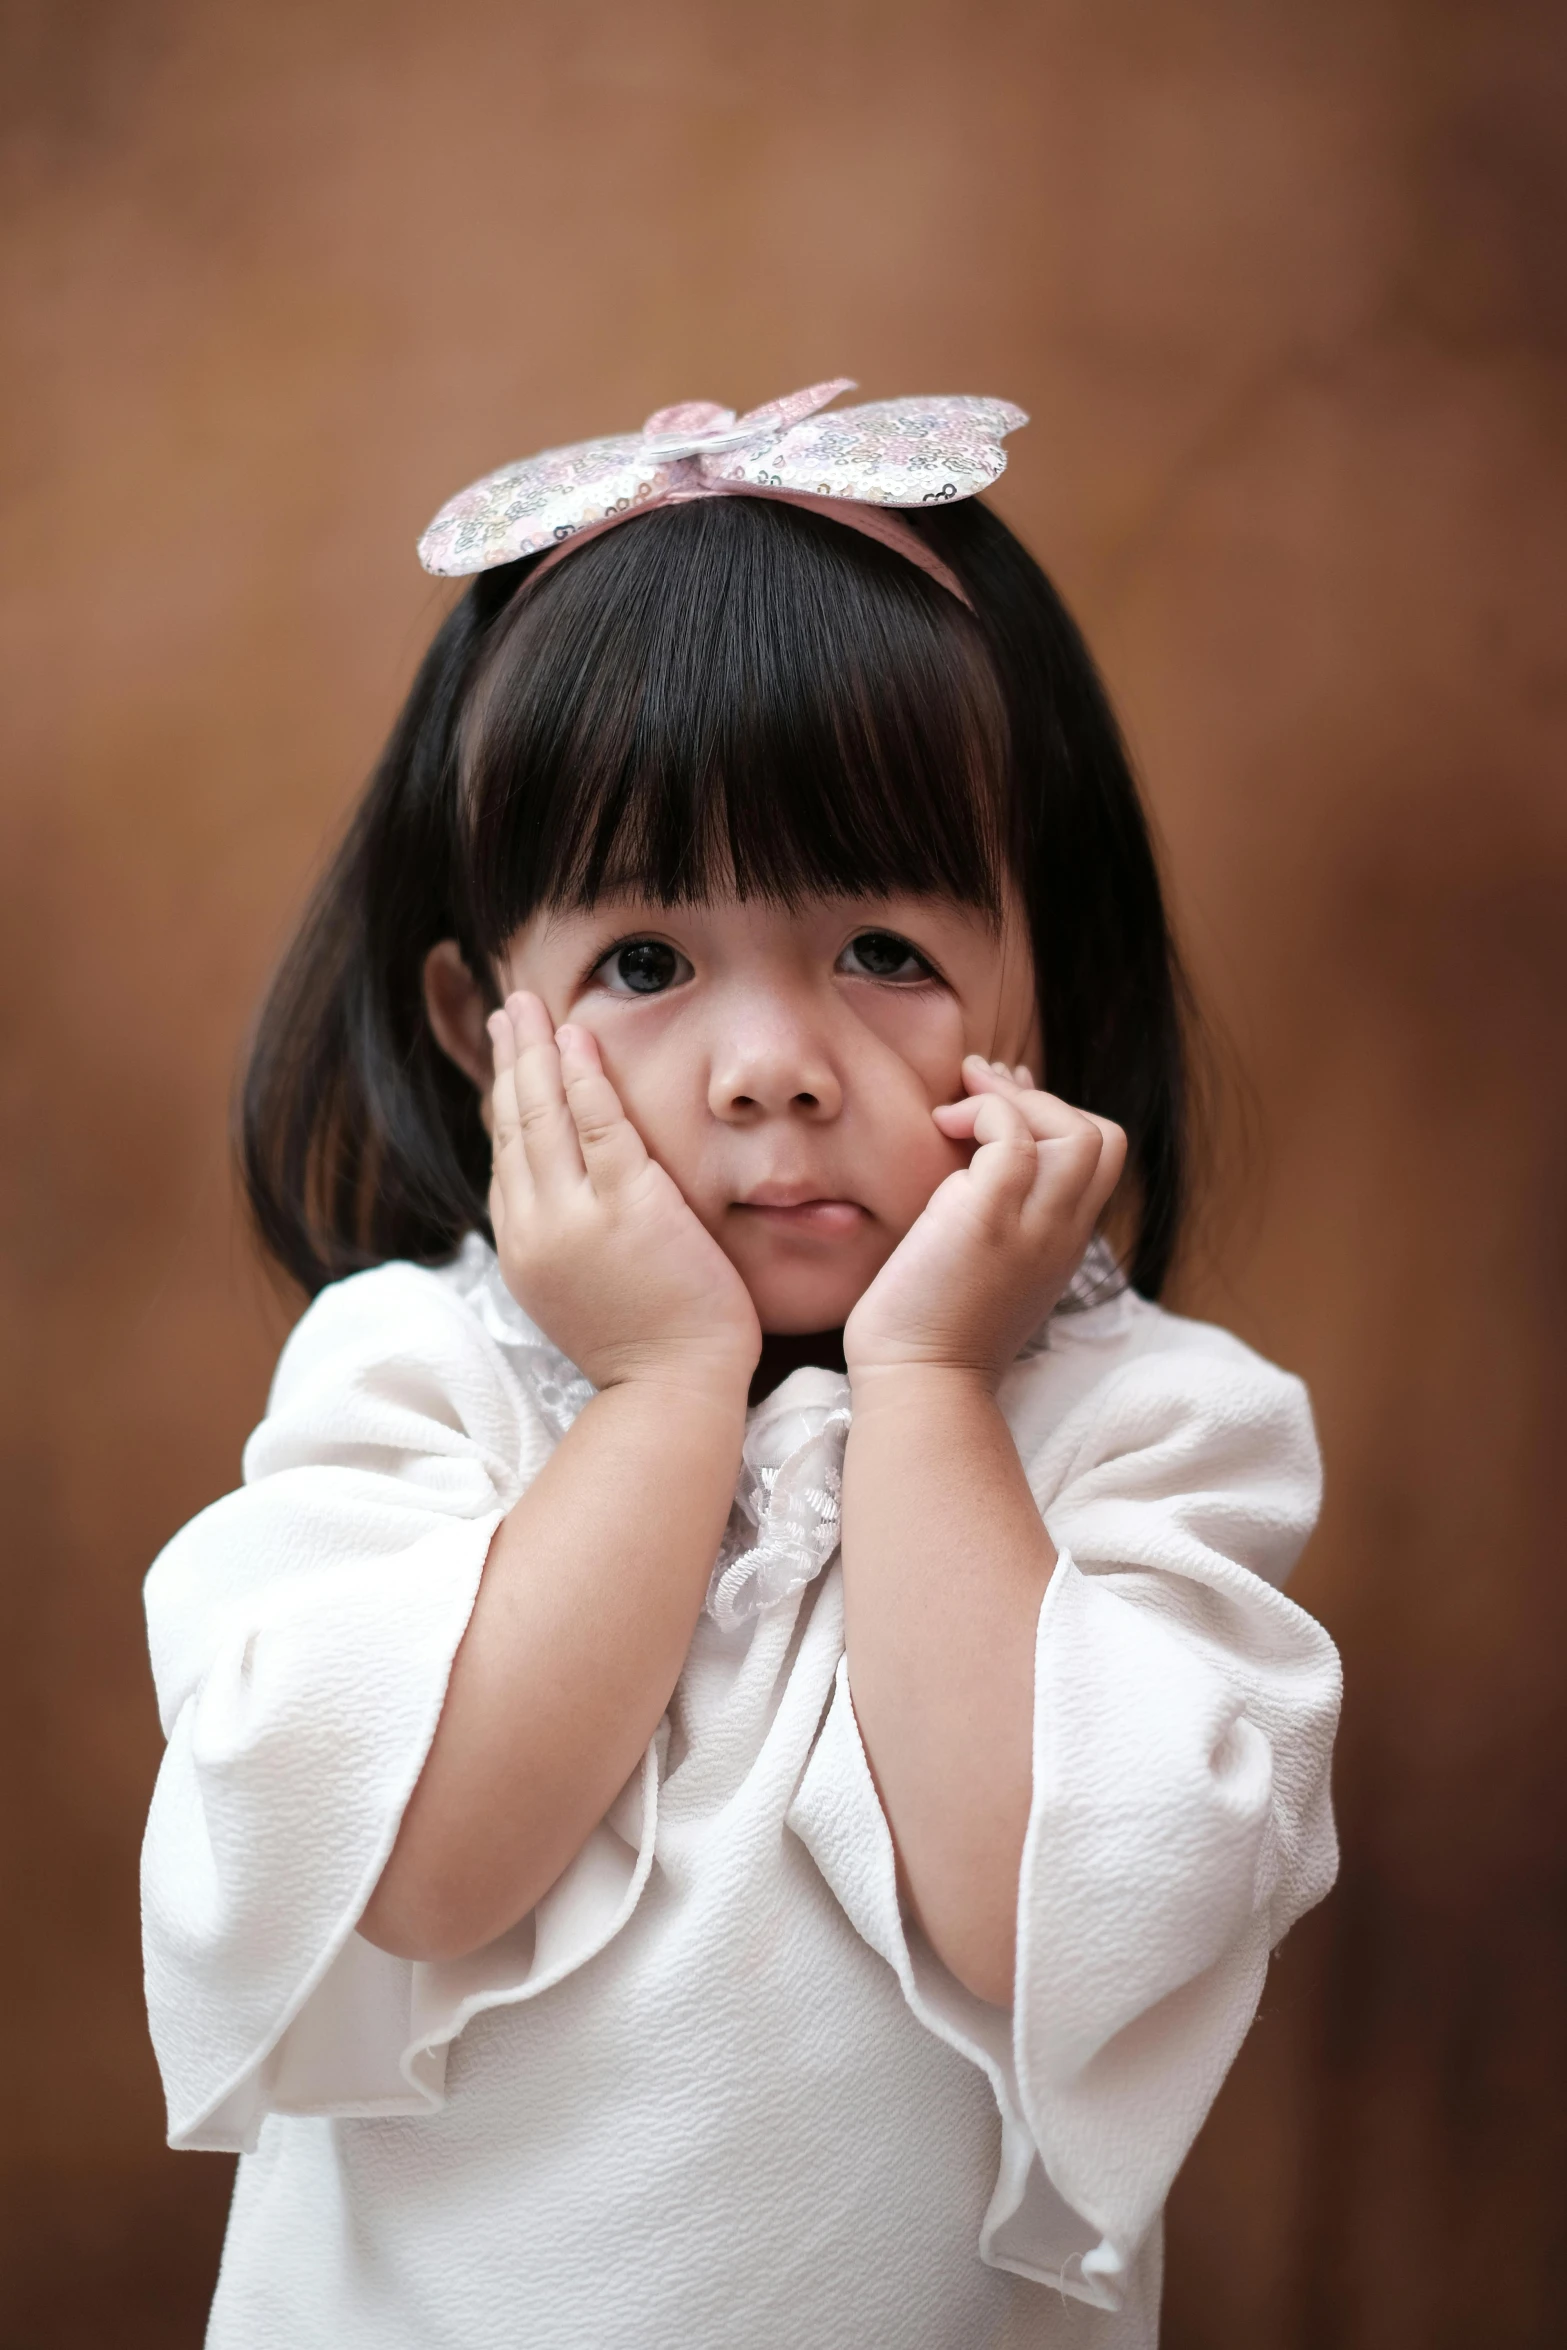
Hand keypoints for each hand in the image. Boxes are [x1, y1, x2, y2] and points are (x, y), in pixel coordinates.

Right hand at [487, 993, 760, 1397]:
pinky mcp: (629, 1207)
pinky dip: (584, 1077)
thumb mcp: (581, 1294)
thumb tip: (565, 1203)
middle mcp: (535, 1227)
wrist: (672, 1390)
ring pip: (542, 1115)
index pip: (506, 1158)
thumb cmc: (648, 1350)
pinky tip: (578, 1038)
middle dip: (509, 1060)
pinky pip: (600, 1125)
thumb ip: (566, 1242)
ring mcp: (576, 1216)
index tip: (506, 1061)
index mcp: (523, 1248)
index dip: (503, 1100)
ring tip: (529, 1005)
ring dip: (533, 1052)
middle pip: (513, 1124)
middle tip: (509, 1008)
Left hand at [843, 1056, 1125, 1386]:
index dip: (1057, 1117)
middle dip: (1046, 1099)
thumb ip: (996, 1217)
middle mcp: (1061, 1233)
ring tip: (960, 1105)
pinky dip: (982, 1111)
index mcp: (1062, 1243)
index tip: (999, 1107)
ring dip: (1019, 1101)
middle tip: (982, 1091)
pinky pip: (1012, 1135)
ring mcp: (1034, 1226)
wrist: (917, 1383)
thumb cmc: (929, 1328)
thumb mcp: (981, 1262)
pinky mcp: (991, 1218)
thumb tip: (974, 1153)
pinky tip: (941, 1125)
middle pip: (1105, 1138)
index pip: (1100, 1159)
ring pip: (1078, 1132)